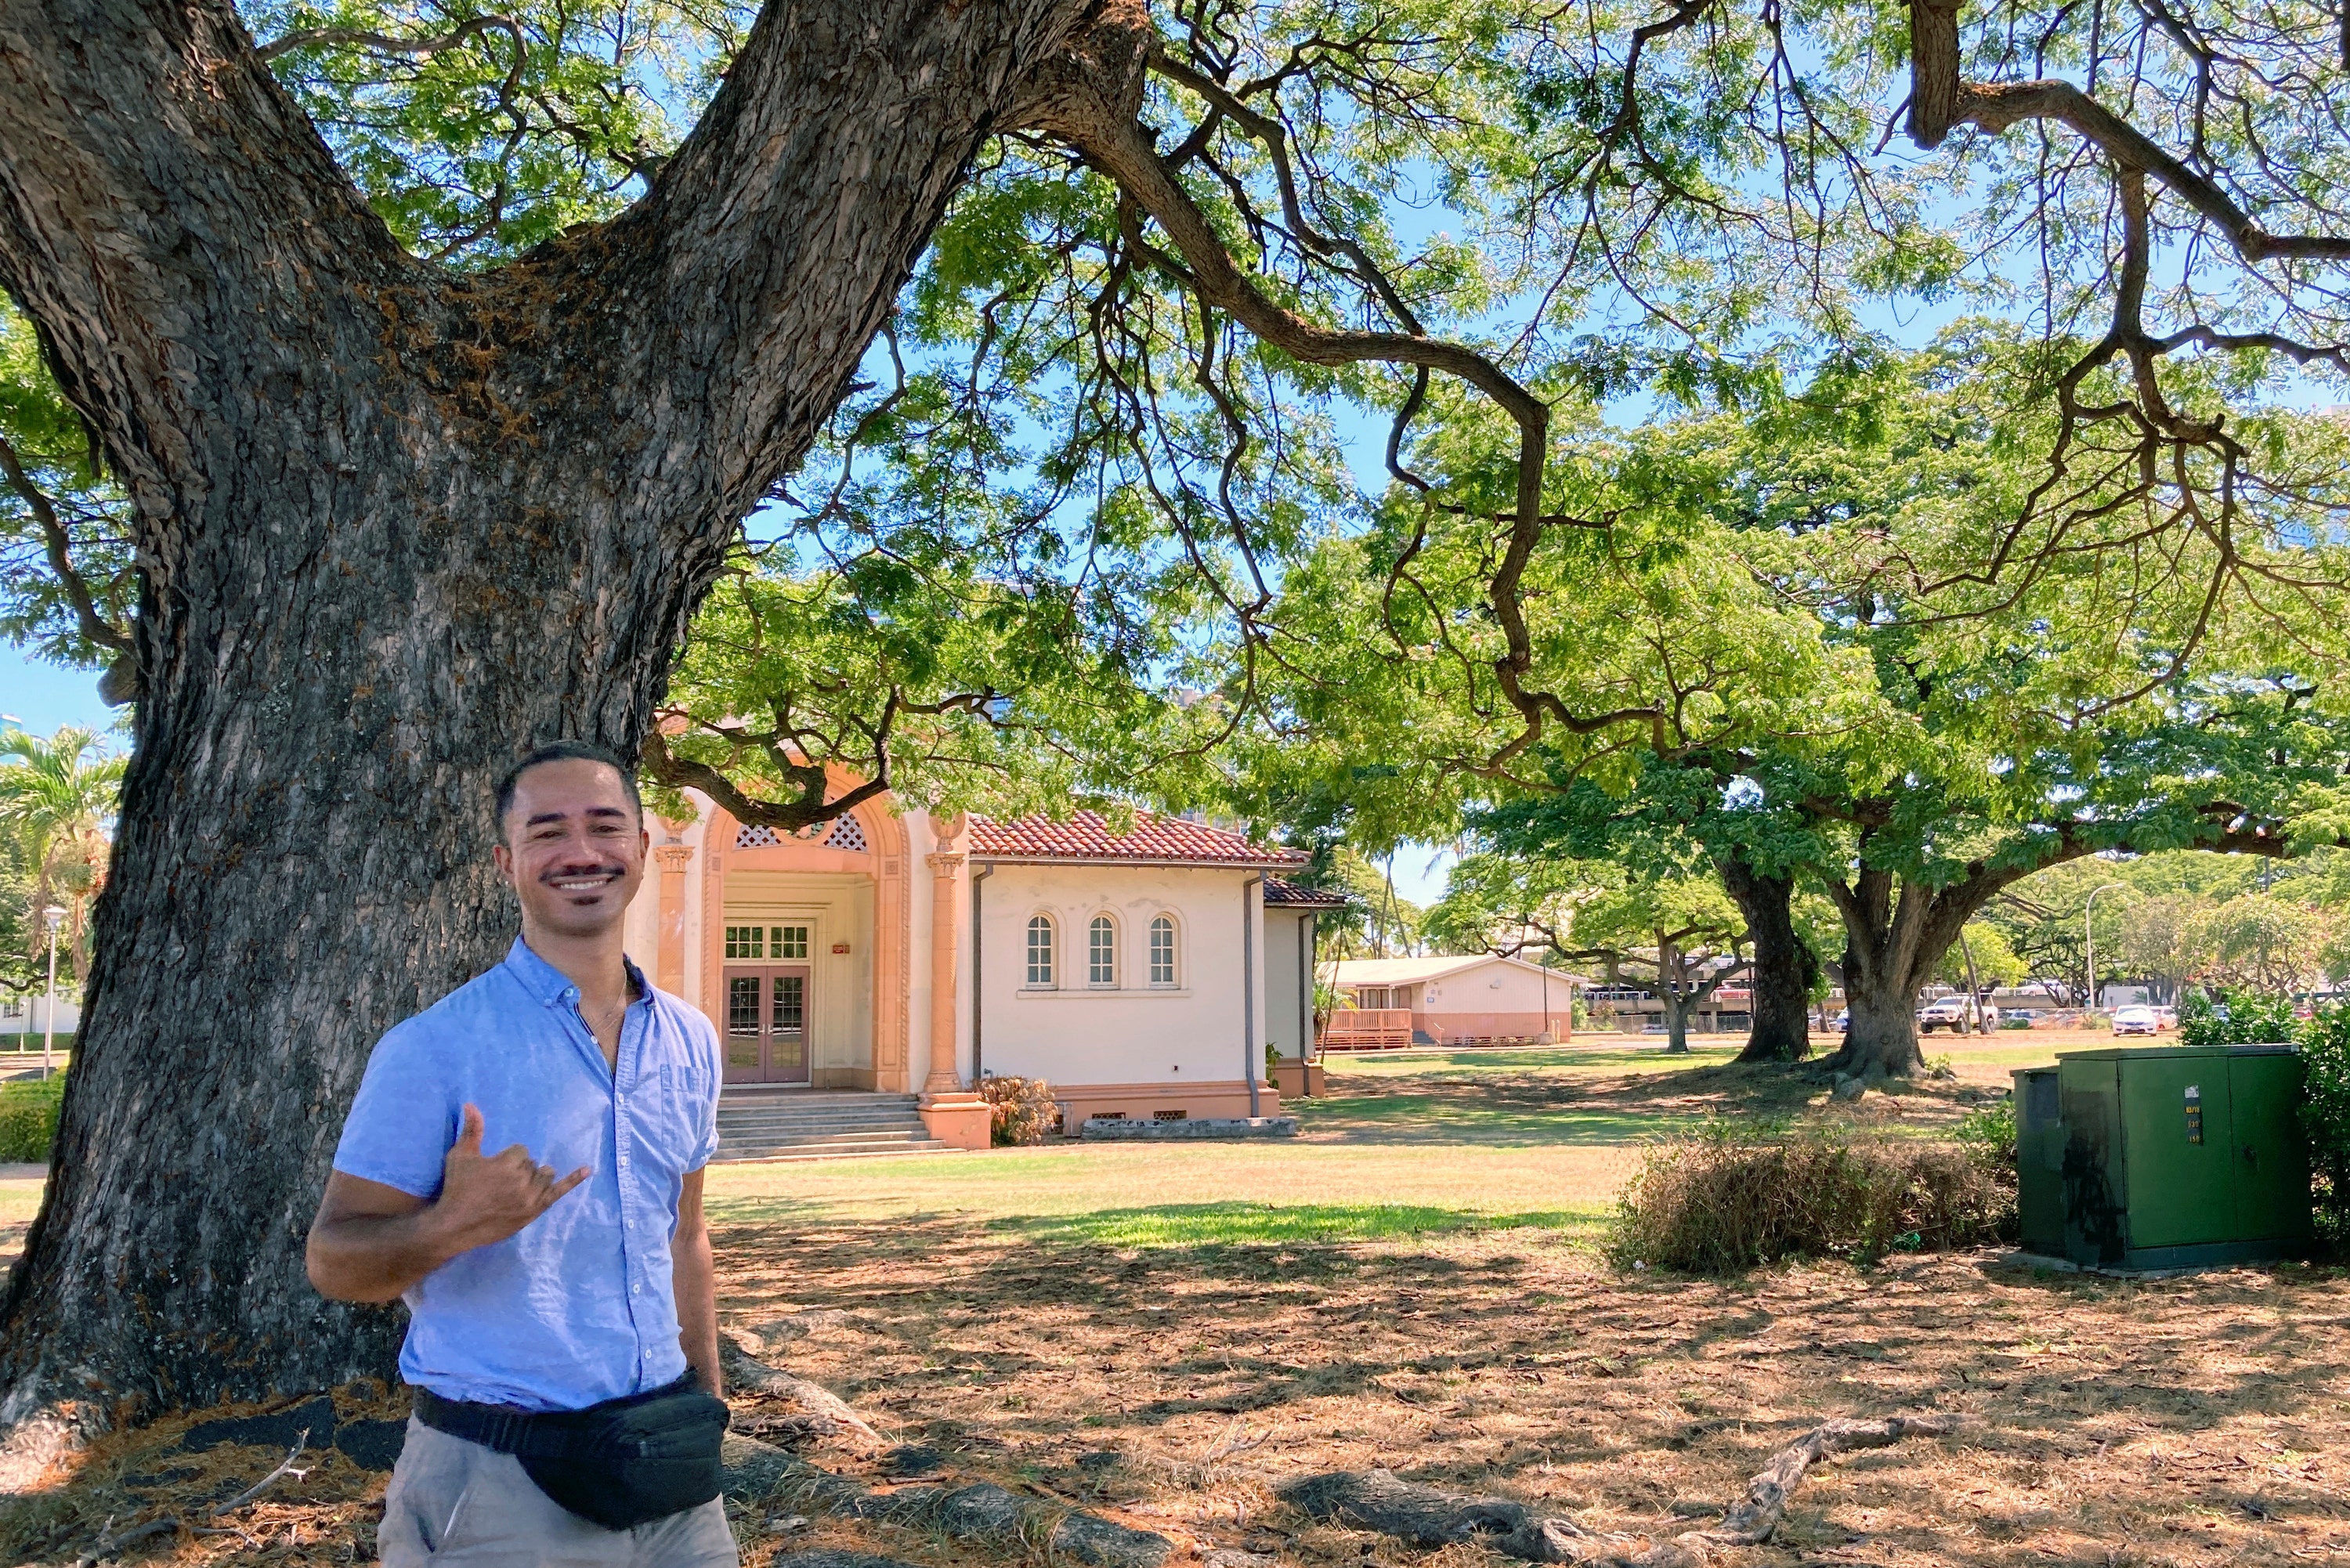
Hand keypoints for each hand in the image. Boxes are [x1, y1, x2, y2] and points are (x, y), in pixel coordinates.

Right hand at [432, 1103, 590, 1253]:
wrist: (455, 1226)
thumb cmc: (457, 1188)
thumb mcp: (460, 1156)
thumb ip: (471, 1130)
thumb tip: (471, 1104)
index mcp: (508, 1163)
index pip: (521, 1151)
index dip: (506, 1159)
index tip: (492, 1172)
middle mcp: (523, 1179)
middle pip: (532, 1164)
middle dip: (518, 1170)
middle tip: (499, 1183)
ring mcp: (532, 1197)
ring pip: (544, 1176)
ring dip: (534, 1178)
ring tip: (516, 1187)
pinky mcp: (536, 1211)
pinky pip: (559, 1192)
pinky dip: (574, 1180)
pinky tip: (587, 1170)